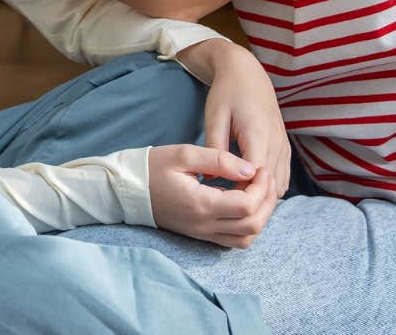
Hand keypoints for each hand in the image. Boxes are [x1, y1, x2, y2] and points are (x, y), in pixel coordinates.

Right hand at [147, 145, 272, 248]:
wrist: (127, 190)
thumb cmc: (153, 167)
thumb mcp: (184, 153)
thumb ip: (219, 160)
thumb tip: (250, 169)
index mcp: (200, 204)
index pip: (247, 206)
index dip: (261, 187)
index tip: (259, 167)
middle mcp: (203, 225)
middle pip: (253, 226)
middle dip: (267, 201)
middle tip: (265, 177)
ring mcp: (202, 234)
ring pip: (246, 239)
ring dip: (261, 216)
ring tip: (259, 191)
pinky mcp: (201, 235)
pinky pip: (234, 240)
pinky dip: (248, 225)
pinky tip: (246, 203)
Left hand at [194, 41, 290, 219]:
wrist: (247, 72)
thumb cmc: (227, 93)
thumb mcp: (215, 117)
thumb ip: (214, 148)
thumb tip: (209, 179)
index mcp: (258, 135)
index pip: (255, 178)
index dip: (239, 194)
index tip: (219, 201)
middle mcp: (277, 143)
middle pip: (270, 186)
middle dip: (250, 200)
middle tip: (225, 206)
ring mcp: (284, 146)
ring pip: (279, 186)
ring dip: (261, 196)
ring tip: (235, 199)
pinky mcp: (285, 147)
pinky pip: (283, 178)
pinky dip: (269, 188)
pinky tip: (248, 189)